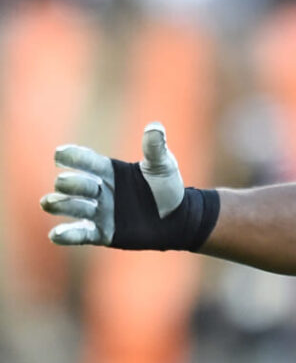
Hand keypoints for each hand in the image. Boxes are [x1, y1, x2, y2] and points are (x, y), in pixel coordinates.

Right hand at [41, 122, 183, 245]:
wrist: (178, 219)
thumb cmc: (168, 187)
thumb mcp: (163, 166)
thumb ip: (155, 149)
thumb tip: (155, 127)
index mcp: (109, 170)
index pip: (85, 161)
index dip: (72, 157)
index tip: (60, 155)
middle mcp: (99, 190)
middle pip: (75, 184)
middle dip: (71, 184)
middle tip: (73, 185)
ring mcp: (99, 212)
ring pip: (71, 207)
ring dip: (60, 204)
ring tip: (48, 202)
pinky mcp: (103, 233)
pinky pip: (80, 235)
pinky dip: (66, 235)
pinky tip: (55, 234)